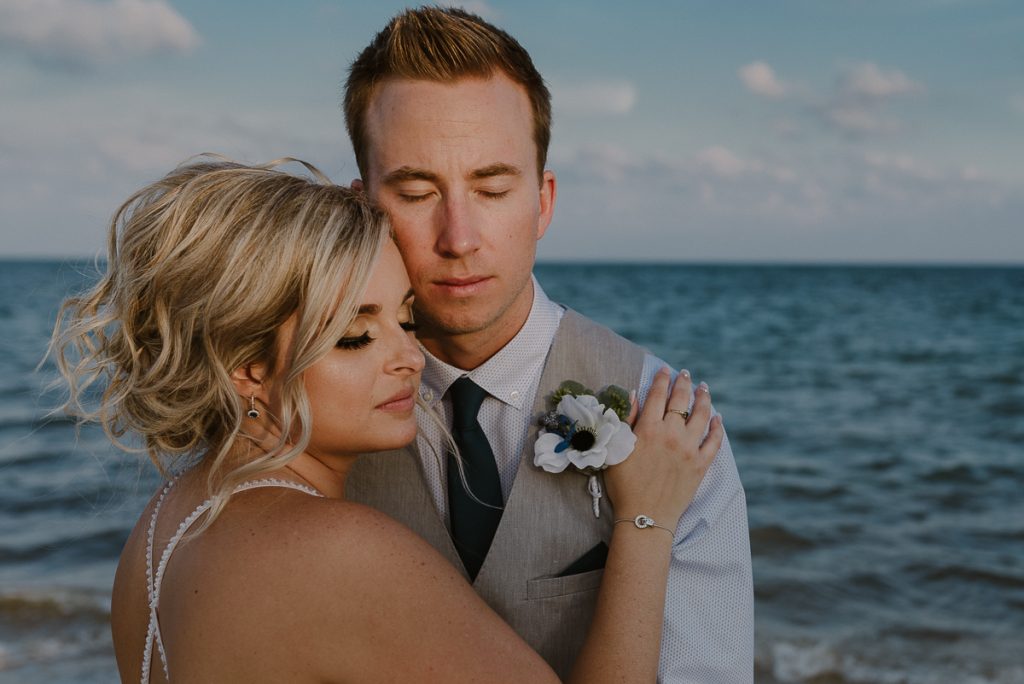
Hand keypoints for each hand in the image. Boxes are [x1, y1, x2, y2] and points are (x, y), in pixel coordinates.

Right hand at [603, 368, 722, 530]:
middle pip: (681, 400)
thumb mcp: (617, 450)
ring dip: (704, 399)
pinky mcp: (701, 464)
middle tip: (685, 373)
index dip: (661, 379)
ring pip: (701, 415)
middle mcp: (671, 434)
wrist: (644, 516)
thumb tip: (634, 395)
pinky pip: (714, 441)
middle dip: (683, 383)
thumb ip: (626, 421)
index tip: (665, 370)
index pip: (657, 395)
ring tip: (704, 389)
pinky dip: (718, 427)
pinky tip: (718, 419)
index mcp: (648, 429)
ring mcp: (689, 449)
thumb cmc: (624, 486)